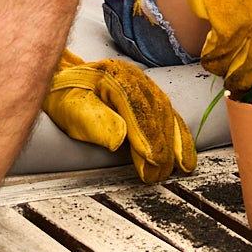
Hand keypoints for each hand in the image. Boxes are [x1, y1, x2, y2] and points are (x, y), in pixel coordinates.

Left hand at [43, 50, 196, 183]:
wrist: (67, 79)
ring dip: (173, 143)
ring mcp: (146, 85)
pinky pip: (171, 116)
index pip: (136, 109)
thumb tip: (118, 139)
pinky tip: (184, 156)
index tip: (152, 161)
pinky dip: (180, 137)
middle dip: (162, 145)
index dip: (146, 137)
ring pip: (168, 114)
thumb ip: (93, 121)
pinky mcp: (152, 96)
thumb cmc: (67, 97)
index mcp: (113, 78)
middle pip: (156, 113)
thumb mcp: (71, 108)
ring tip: (174, 169)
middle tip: (160, 174)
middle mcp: (135, 78)